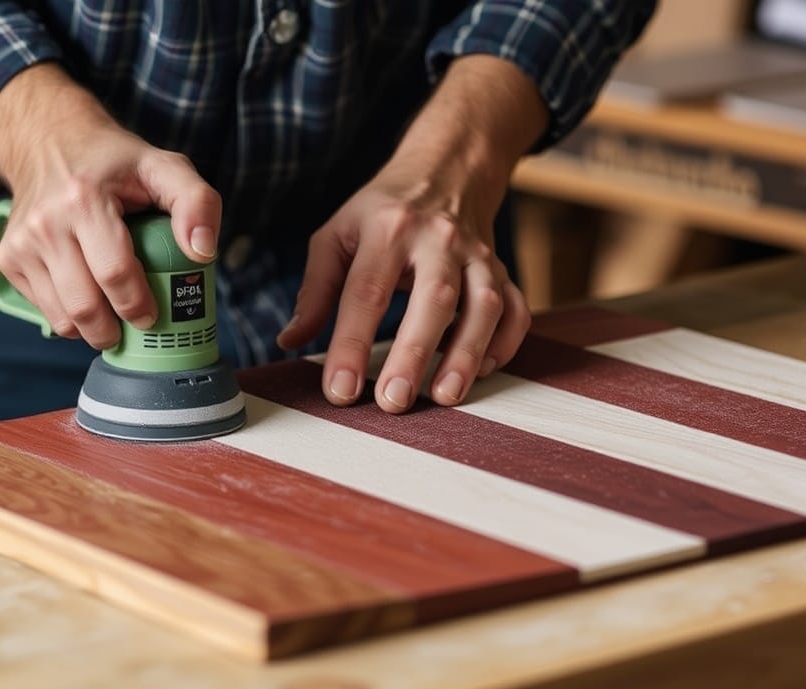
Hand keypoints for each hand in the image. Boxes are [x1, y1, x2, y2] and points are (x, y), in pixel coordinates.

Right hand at [0, 63, 220, 347]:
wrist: (48, 142)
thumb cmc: (114, 162)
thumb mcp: (164, 167)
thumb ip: (196, 203)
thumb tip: (203, 252)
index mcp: (83, 200)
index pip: (115, 273)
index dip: (138, 305)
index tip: (152, 315)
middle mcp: (45, 223)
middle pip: (84, 306)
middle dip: (114, 330)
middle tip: (133, 325)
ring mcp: (21, 244)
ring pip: (61, 317)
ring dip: (92, 329)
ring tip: (112, 316)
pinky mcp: (8, 259)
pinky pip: (44, 309)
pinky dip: (68, 315)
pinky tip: (86, 294)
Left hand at [278, 56, 545, 412]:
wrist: (446, 170)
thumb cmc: (383, 212)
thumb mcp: (338, 234)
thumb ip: (316, 289)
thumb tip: (290, 341)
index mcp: (387, 229)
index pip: (365, 292)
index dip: (350, 344)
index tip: (340, 389)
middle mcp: (438, 239)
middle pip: (433, 299)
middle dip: (414, 353)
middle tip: (394, 401)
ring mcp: (477, 255)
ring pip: (484, 305)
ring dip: (467, 354)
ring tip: (445, 396)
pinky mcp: (502, 270)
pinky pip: (515, 309)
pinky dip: (505, 343)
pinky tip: (483, 371)